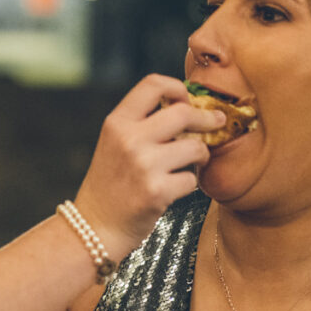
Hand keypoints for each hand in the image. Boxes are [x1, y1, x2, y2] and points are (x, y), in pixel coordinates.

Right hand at [74, 74, 223, 257]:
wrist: (95, 226)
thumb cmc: (110, 184)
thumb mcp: (114, 144)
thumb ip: (141, 123)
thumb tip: (187, 107)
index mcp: (117, 123)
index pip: (153, 84)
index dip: (178, 88)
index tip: (188, 101)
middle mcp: (129, 139)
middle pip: (183, 112)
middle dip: (206, 118)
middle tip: (215, 123)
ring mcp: (143, 165)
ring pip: (195, 147)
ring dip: (201, 155)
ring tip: (194, 162)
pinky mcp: (157, 191)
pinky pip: (192, 179)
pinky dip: (190, 184)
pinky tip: (176, 187)